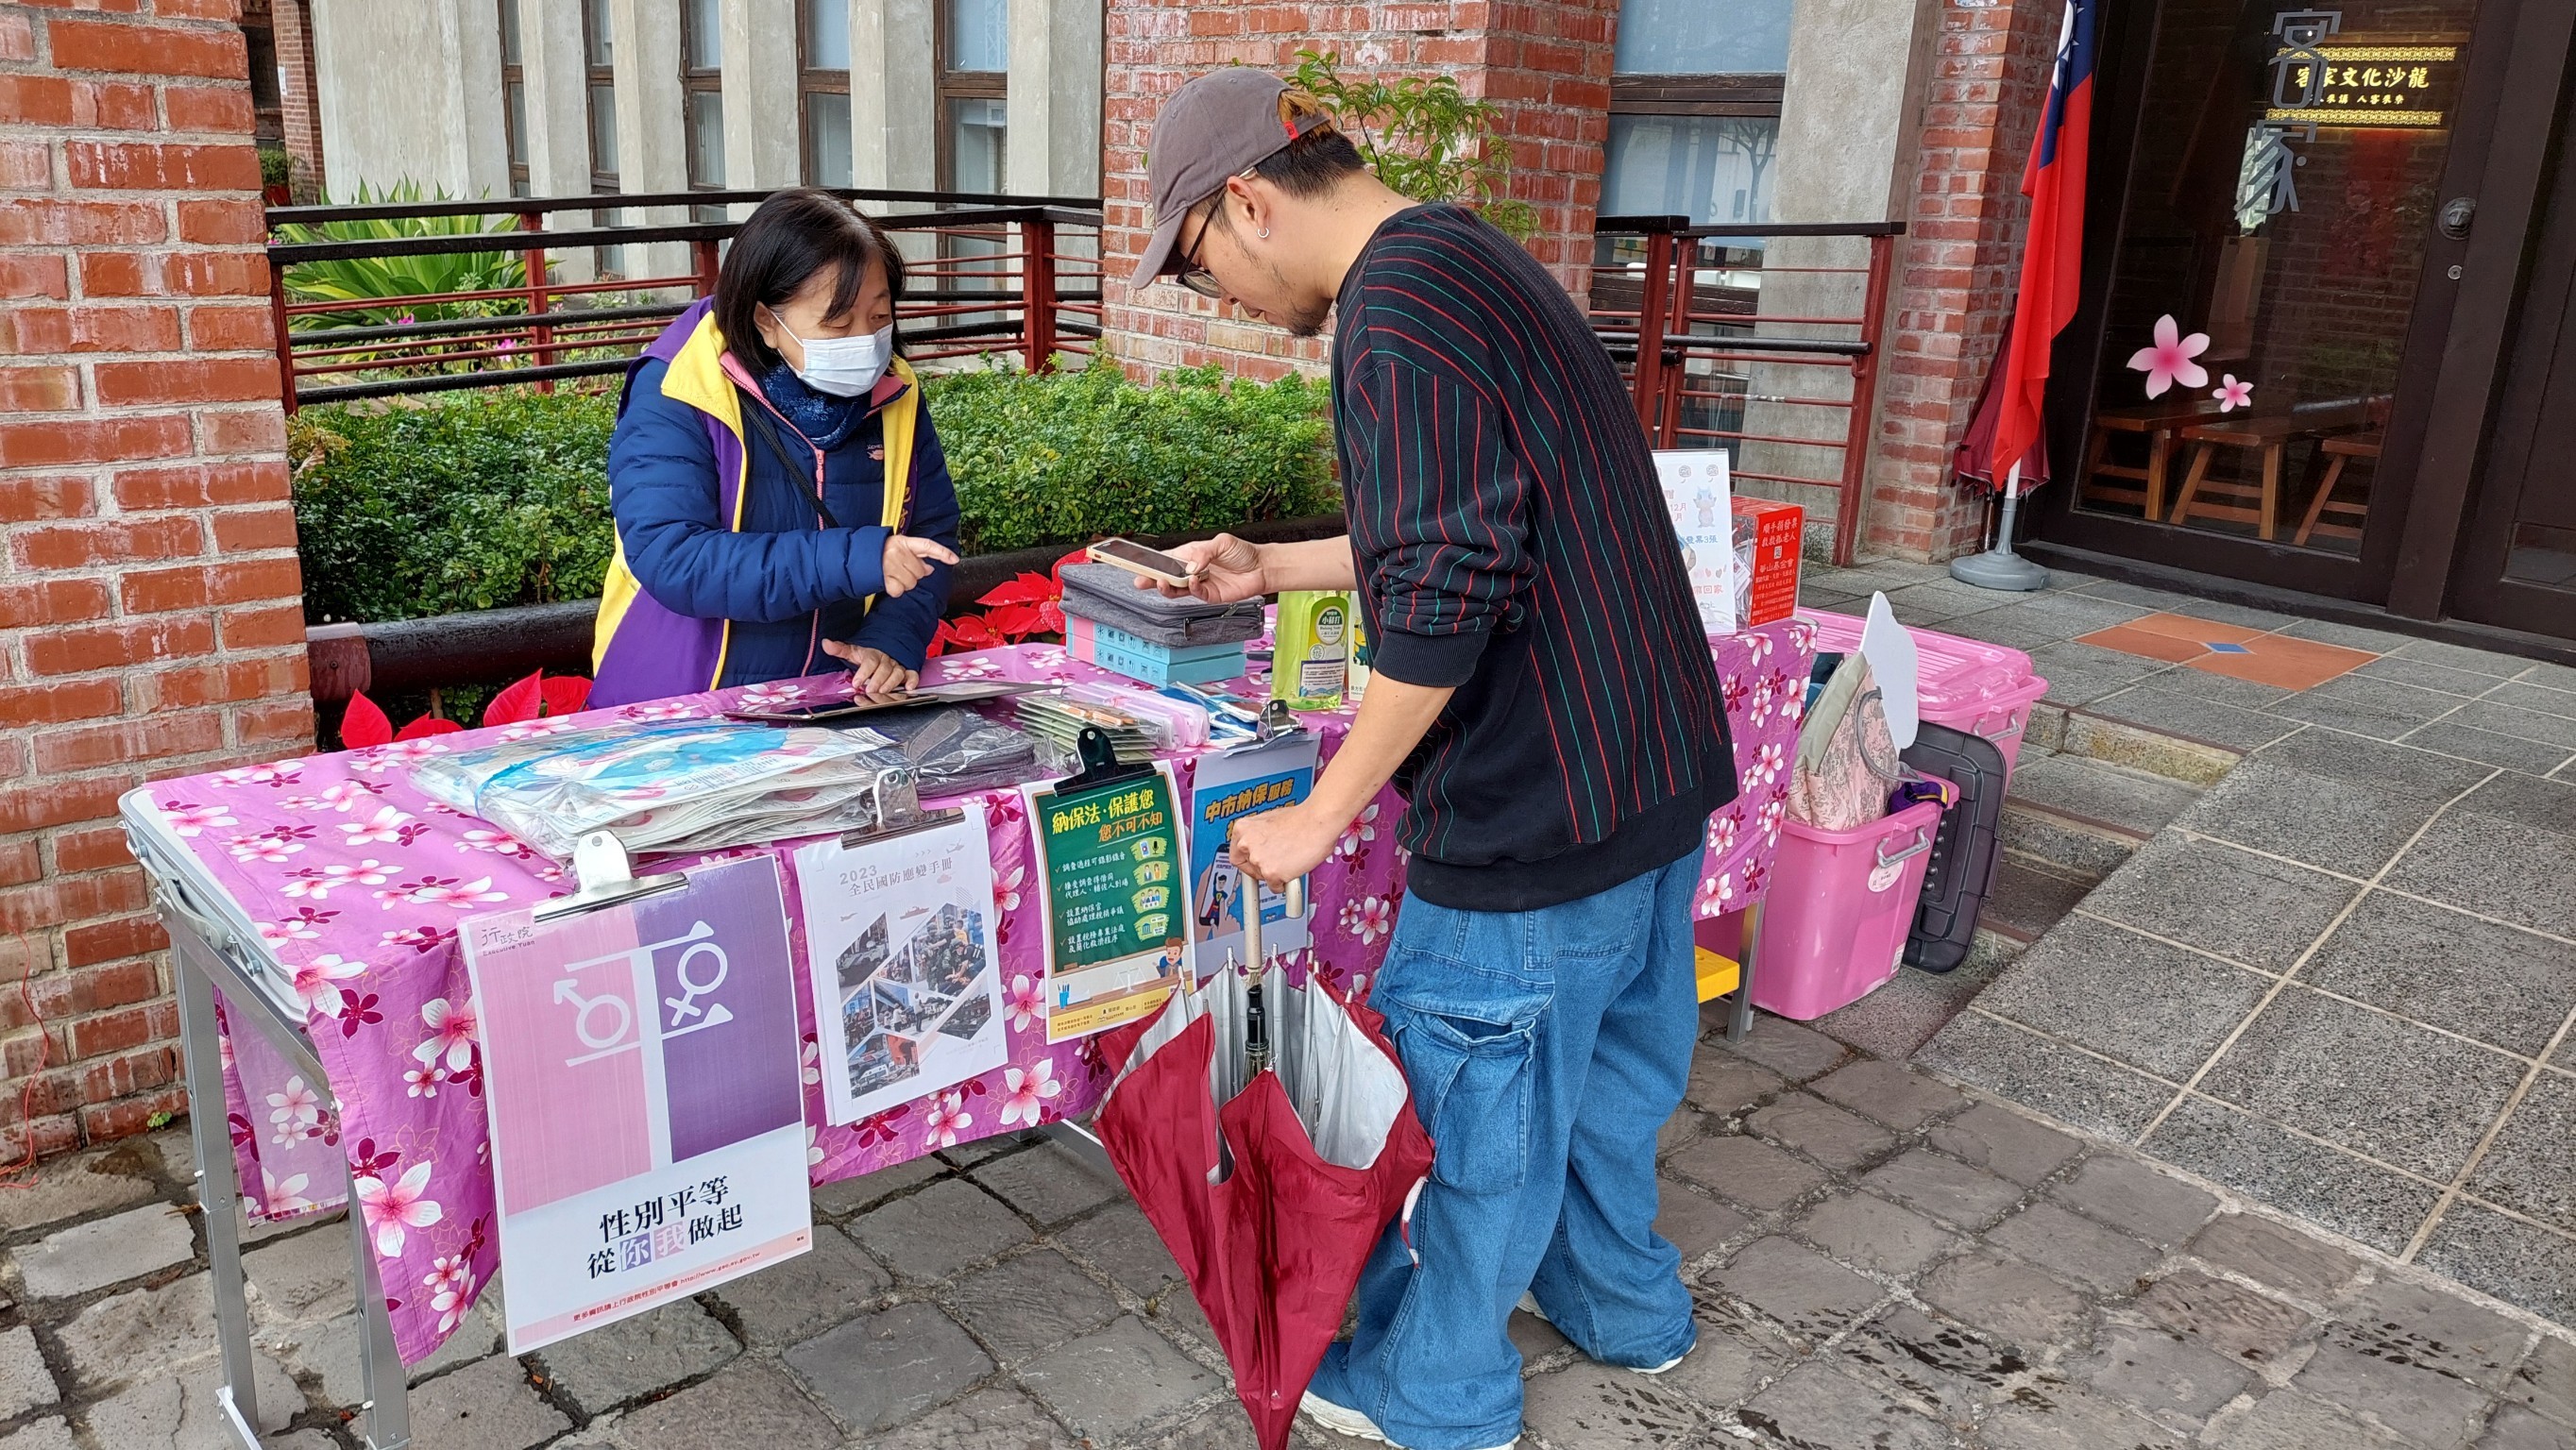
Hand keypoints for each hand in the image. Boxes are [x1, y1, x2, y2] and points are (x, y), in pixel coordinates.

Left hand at [822, 641, 916, 695]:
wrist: (888, 647)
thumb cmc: (869, 653)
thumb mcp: (854, 651)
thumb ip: (840, 649)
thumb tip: (825, 643)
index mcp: (873, 654)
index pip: (870, 661)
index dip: (864, 672)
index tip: (857, 682)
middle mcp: (887, 659)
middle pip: (884, 669)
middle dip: (877, 680)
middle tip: (870, 689)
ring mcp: (897, 665)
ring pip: (897, 673)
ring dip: (891, 682)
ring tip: (883, 690)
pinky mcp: (907, 671)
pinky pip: (912, 674)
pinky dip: (912, 681)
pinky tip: (909, 688)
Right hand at [881, 534, 958, 597]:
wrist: (855, 556)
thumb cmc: (879, 552)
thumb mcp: (897, 547)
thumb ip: (915, 556)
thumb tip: (930, 569)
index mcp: (903, 542)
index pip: (928, 546)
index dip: (942, 553)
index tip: (955, 559)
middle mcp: (898, 552)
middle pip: (920, 572)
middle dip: (914, 574)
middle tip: (901, 569)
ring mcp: (890, 566)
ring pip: (911, 583)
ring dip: (904, 583)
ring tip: (893, 575)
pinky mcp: (883, 578)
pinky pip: (898, 591)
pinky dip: (895, 590)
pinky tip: (888, 582)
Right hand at [1138, 534, 1266, 603]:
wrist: (1262, 567)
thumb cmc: (1243, 552)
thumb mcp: (1222, 542)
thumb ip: (1204, 552)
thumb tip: (1190, 565)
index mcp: (1190, 555)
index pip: (1166, 559)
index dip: (1152, 562)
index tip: (1137, 564)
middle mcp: (1192, 571)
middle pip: (1166, 577)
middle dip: (1151, 579)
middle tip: (1139, 580)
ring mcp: (1200, 584)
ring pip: (1177, 589)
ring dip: (1167, 587)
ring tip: (1160, 581)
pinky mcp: (1211, 595)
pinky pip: (1196, 594)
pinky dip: (1191, 588)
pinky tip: (1192, 580)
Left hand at [1228, 802, 1341, 891]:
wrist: (1318, 821)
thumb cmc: (1301, 819)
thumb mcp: (1270, 821)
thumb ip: (1260, 835)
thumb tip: (1260, 847)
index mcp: (1243, 829)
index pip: (1236, 854)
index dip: (1247, 862)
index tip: (1254, 865)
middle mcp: (1246, 844)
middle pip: (1248, 868)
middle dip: (1261, 869)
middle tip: (1274, 865)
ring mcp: (1258, 859)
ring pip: (1262, 878)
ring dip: (1274, 874)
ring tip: (1289, 863)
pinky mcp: (1272, 873)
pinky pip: (1275, 886)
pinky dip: (1284, 883)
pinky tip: (1293, 871)